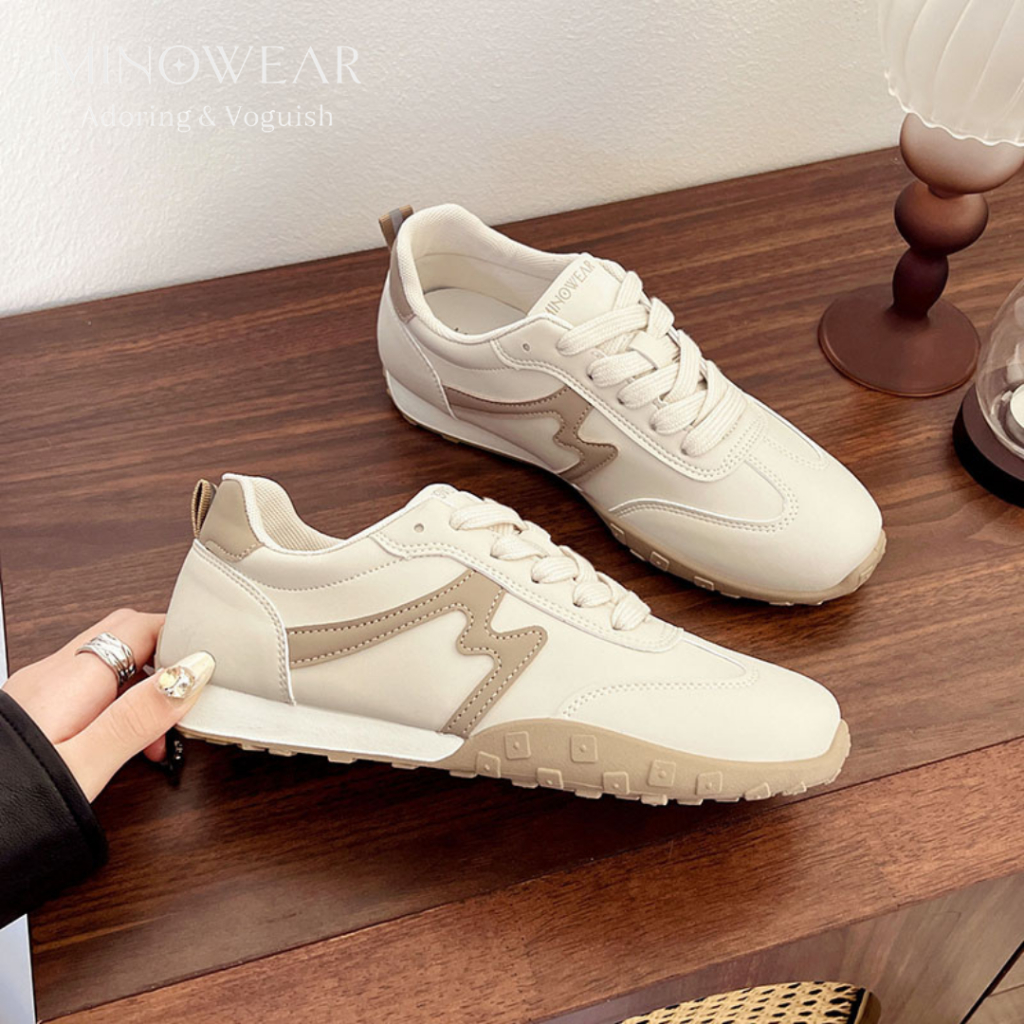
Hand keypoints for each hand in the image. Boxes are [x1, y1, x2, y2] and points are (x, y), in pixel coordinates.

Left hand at [4, 608, 213, 799]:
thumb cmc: (12, 806)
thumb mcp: (88, 763)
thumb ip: (141, 715)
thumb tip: (193, 670)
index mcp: (72, 679)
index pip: (141, 624)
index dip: (184, 636)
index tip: (213, 665)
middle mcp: (52, 674)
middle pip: (124, 638)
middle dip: (165, 662)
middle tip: (190, 700)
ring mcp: (38, 691)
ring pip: (107, 666)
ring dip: (142, 690)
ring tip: (157, 740)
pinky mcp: (31, 713)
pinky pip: (86, 691)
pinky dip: (116, 708)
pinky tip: (123, 746)